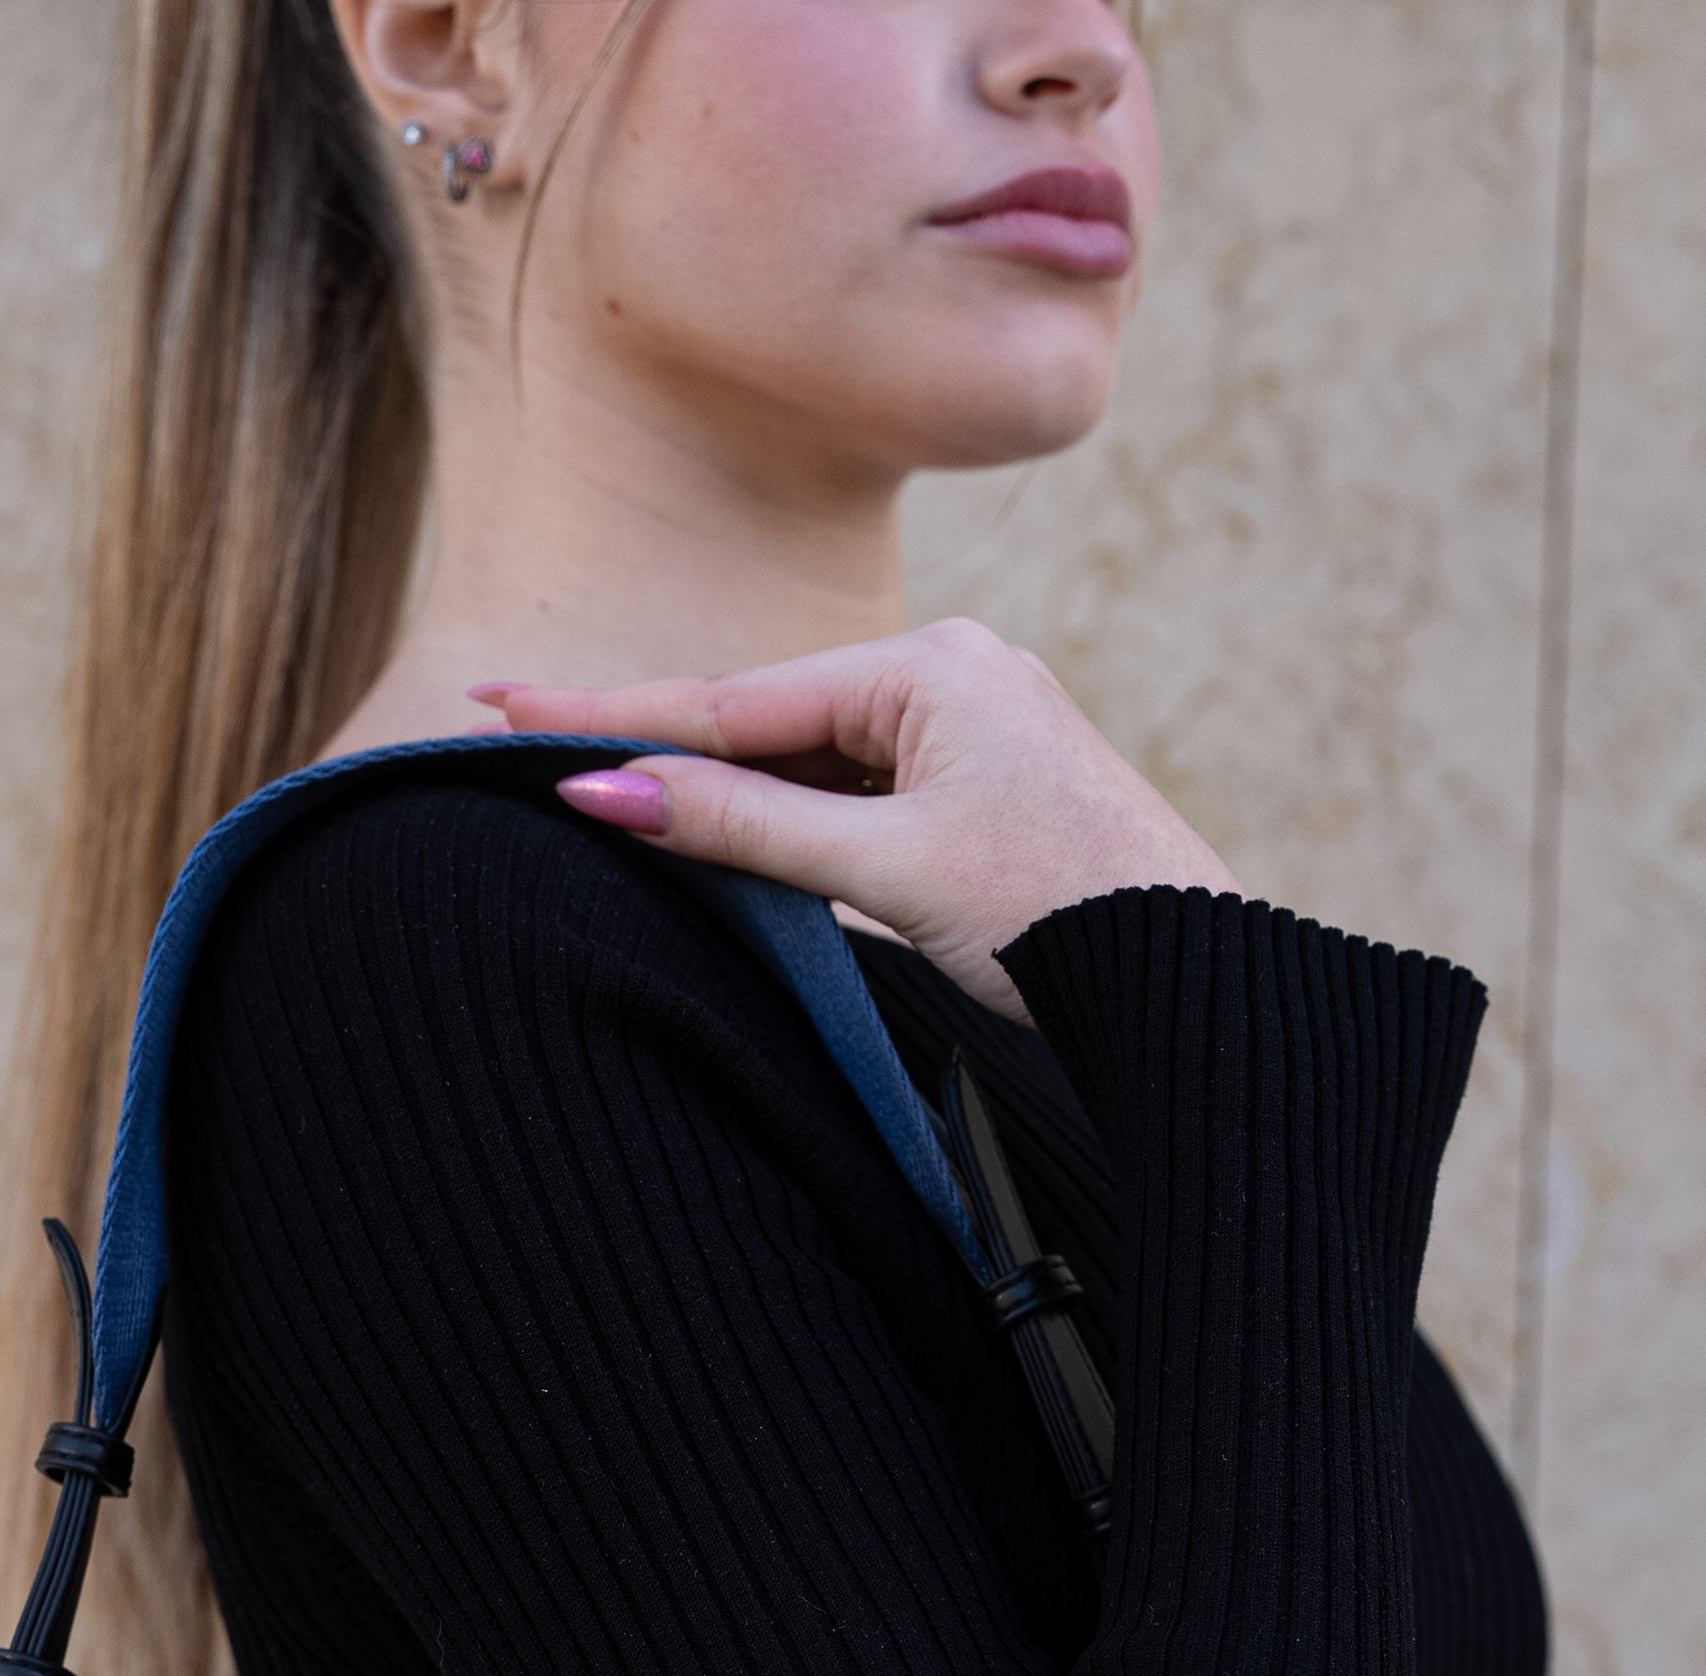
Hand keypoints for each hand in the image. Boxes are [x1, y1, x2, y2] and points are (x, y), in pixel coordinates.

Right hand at [473, 620, 1235, 1020]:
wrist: (1197, 976)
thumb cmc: (1068, 914)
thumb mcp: (888, 870)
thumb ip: (746, 828)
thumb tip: (610, 793)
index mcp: (931, 668)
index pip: (735, 701)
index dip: (615, 716)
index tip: (507, 706)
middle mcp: (950, 675)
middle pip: (763, 720)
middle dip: (648, 734)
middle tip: (515, 717)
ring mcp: (968, 729)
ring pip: (806, 763)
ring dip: (716, 788)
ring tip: (593, 781)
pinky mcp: (980, 787)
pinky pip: (853, 793)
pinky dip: (785, 818)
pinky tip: (718, 826)